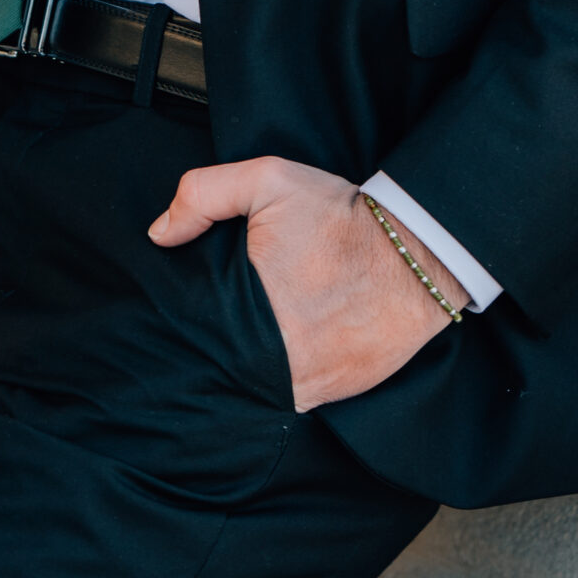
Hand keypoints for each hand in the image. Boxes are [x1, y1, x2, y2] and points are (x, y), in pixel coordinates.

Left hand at [149, 156, 467, 410]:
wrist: (418, 256)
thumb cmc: (342, 217)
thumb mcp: (270, 180)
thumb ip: (204, 194)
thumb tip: (160, 235)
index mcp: (247, 310)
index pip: (189, 329)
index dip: (178, 318)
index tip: (173, 306)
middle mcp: (271, 361)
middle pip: (212, 364)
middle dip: (205, 344)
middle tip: (212, 316)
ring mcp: (301, 386)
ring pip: (244, 387)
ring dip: (236, 367)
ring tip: (238, 335)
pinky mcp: (326, 396)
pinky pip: (280, 396)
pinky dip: (270, 379)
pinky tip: (268, 351)